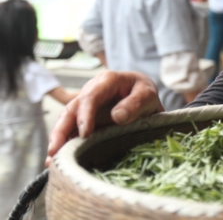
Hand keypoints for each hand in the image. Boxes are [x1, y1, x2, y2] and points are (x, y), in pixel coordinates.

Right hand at [46, 71, 163, 165]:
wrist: (143, 96)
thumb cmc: (144, 93)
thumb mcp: (147, 94)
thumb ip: (136, 103)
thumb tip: (117, 117)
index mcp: (106, 81)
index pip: (91, 97)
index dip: (85, 115)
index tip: (84, 134)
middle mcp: (91, 92)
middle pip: (71, 110)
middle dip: (61, 131)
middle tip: (55, 151)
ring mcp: (85, 107)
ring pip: (67, 122)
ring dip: (58, 141)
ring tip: (53, 162)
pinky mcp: (84, 120)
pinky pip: (71, 132)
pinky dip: (65, 145)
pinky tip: (60, 161)